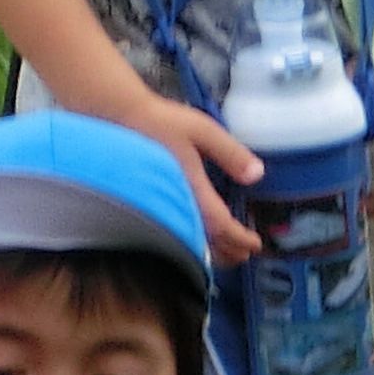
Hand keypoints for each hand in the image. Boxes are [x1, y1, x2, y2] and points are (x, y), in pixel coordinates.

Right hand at [115, 89, 266, 265]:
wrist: (118, 120)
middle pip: (206, 245)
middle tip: (245, 254)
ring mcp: (161, 208)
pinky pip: (175, 234)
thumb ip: (231, 153)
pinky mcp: (151, 204)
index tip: (255, 244)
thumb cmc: (159, 121)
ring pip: (188, 244)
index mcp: (192, 191)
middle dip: (229, 253)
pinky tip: (194, 238)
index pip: (222, 227)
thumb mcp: (203, 131)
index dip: (241, 239)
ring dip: (210, 252)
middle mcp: (176, 206)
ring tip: (224, 252)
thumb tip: (256, 174)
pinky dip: (191, 243)